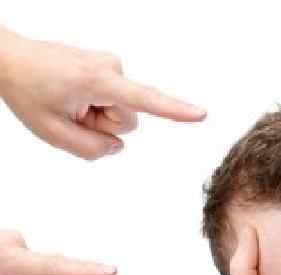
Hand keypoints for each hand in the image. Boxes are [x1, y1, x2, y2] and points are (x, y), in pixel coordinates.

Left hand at [0, 27, 205, 159]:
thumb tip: (117, 146)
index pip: (145, 101)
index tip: (201, 114)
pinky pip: (113, 100)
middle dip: (102, 125)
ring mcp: (111, 65)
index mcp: (99, 82)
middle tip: (70, 112)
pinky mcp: (109, 67)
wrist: (8, 59)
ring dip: (97, 116)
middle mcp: (112, 68)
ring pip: (120, 112)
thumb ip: (92, 150)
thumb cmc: (27, 89)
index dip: (175, 111)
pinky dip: (94, 105)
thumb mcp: (52, 133)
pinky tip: (72, 94)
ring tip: (69, 102)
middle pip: (127, 121)